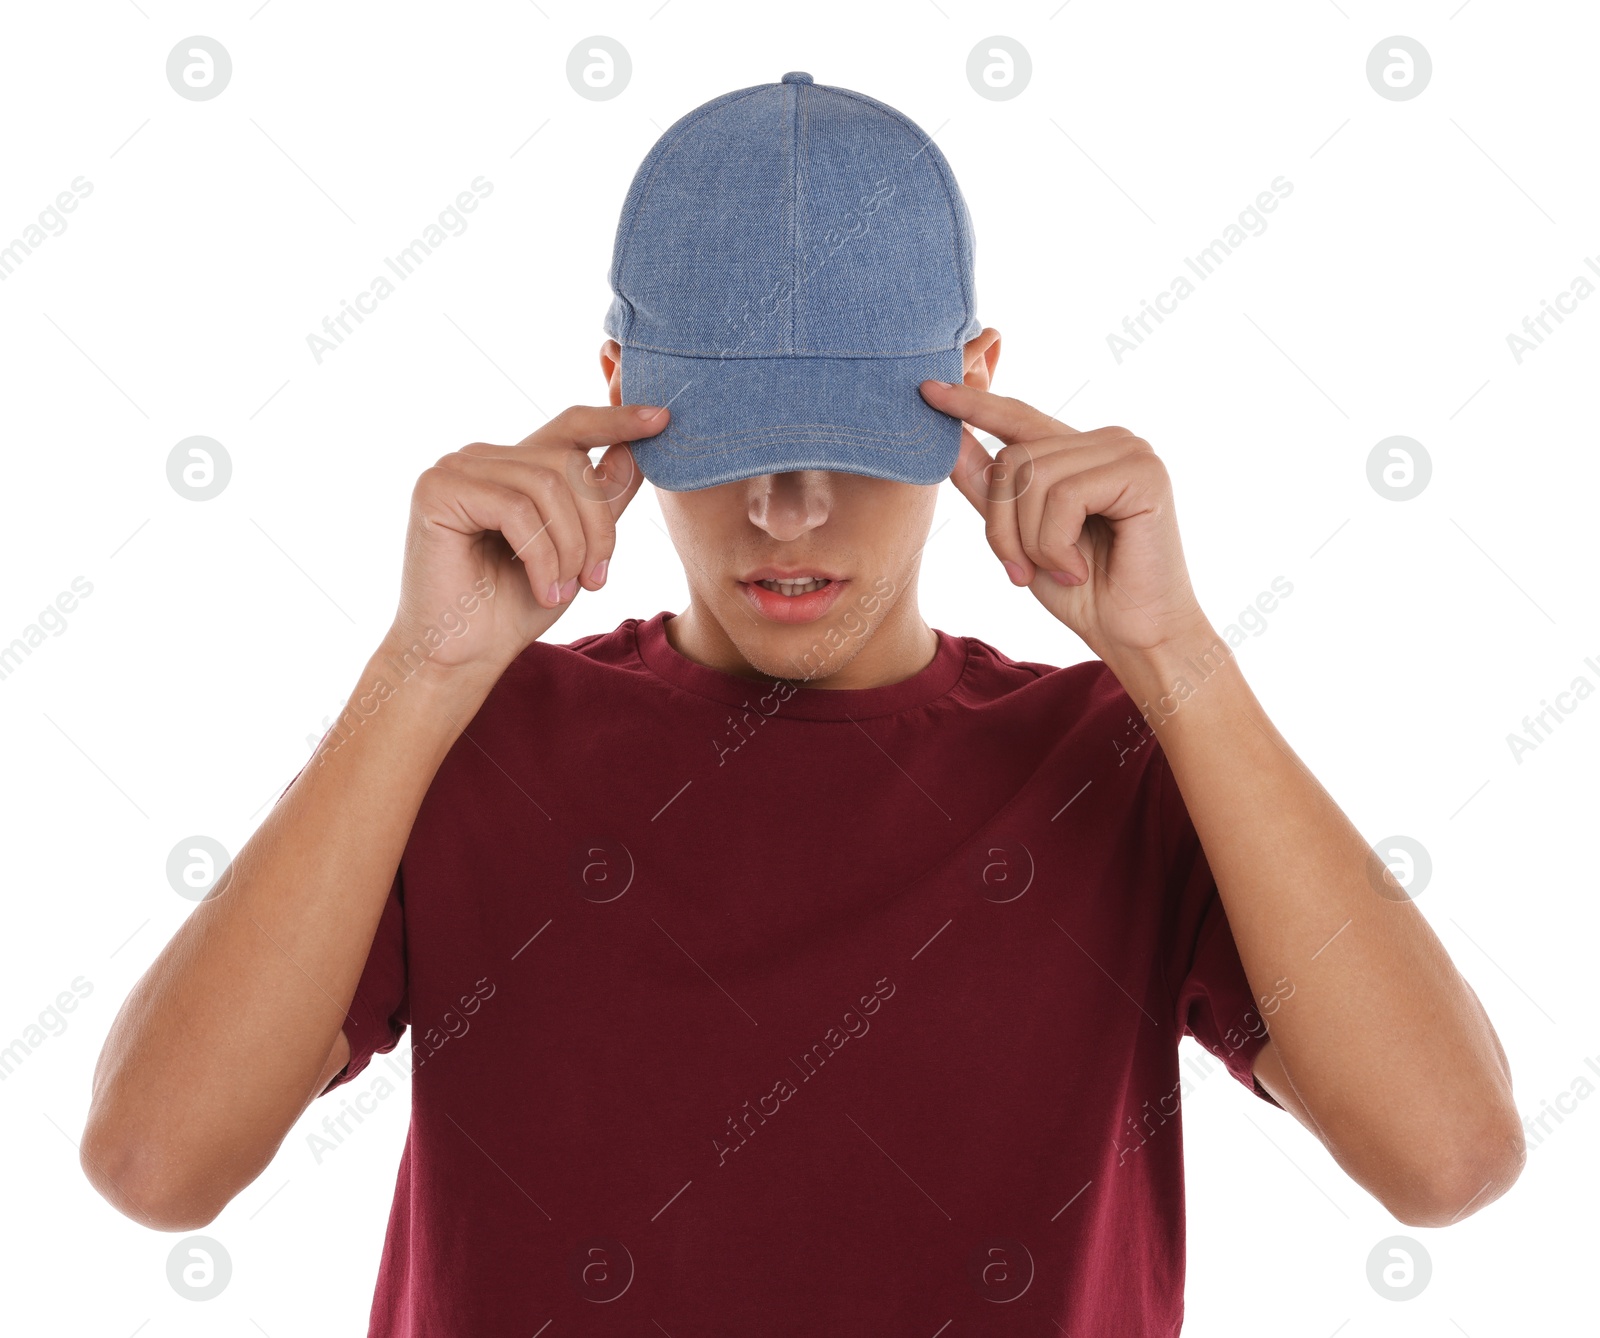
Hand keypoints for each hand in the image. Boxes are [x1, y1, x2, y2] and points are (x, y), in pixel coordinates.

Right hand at [384, 403, 668, 675]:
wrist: (461, 657)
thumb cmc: (514, 607)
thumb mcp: (578, 549)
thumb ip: (602, 499)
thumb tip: (639, 451)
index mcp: (514, 465)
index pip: (571, 427)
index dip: (617, 419)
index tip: (662, 419)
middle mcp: (483, 457)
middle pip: (570, 462)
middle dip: (598, 526)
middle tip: (596, 579)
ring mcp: (456, 468)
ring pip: (548, 484)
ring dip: (570, 547)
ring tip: (564, 590)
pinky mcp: (436, 490)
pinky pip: (516, 508)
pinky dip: (542, 557)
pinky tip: (543, 591)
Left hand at [921, 379, 1210, 664]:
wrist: (1135, 636)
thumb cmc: (1082, 592)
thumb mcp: (1018, 536)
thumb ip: (989, 488)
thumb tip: (947, 440)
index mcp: (1079, 451)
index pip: (1017, 417)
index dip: (973, 404)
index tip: (927, 390)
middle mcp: (1106, 441)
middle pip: (1013, 458)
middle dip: (1002, 524)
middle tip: (1021, 571)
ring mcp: (1128, 451)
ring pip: (1033, 476)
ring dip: (1030, 540)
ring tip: (1061, 570)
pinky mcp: (1143, 472)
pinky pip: (1064, 495)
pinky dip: (1056, 544)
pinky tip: (1079, 569)